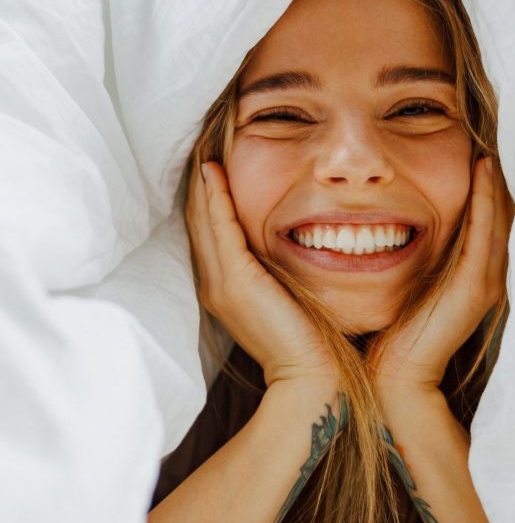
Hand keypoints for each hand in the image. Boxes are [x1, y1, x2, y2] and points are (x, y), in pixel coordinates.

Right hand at [184, 151, 337, 388]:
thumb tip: (284, 245)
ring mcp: (221, 283)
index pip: (208, 234)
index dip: (206, 199)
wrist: (309, 377)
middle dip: (198, 185)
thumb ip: (275, 272)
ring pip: (202, 220)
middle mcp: (214, 284)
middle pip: (197, 222)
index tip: (210, 165)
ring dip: (201, 183)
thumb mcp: (284, 298)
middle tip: (199, 145)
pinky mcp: (236, 280)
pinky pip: (220, 228)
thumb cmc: (307, 341)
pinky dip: (215, 197)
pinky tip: (212, 171)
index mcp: (224, 289)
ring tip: (202, 149)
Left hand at [367, 156, 511, 400]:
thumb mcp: (410, 288)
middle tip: (489, 143)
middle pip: (502, 218)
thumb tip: (397, 230)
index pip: (488, 225)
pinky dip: (485, 199)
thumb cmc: (394, 336)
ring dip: (495, 183)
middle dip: (497, 182)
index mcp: (474, 279)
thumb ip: (417, 261)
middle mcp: (488, 278)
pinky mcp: (474, 285)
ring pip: (499, 220)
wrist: (396, 378)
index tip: (477, 157)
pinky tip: (481, 171)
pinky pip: (484, 231)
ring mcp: (485, 282)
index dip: (487, 192)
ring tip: (489, 148)